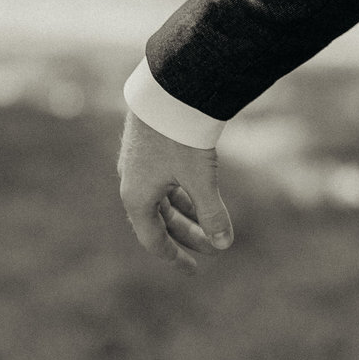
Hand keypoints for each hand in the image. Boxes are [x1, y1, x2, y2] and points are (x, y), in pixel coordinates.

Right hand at [117, 110, 233, 269]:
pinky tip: (198, 193)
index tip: (193, 270)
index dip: (175, 257)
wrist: (168, 89)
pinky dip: (183, 192)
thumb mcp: (200, 177)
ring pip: (164, 199)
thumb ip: (212, 212)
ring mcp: (140, 164)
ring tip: (210, 225)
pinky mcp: (150, 147)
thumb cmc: (180, 136)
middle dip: (187, 235)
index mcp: (136, 198)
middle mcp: (133, 183)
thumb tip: (224, 245)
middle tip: (213, 249)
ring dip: (187, 214)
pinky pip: (165, 181)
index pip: (153, 239)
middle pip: (161, 220)